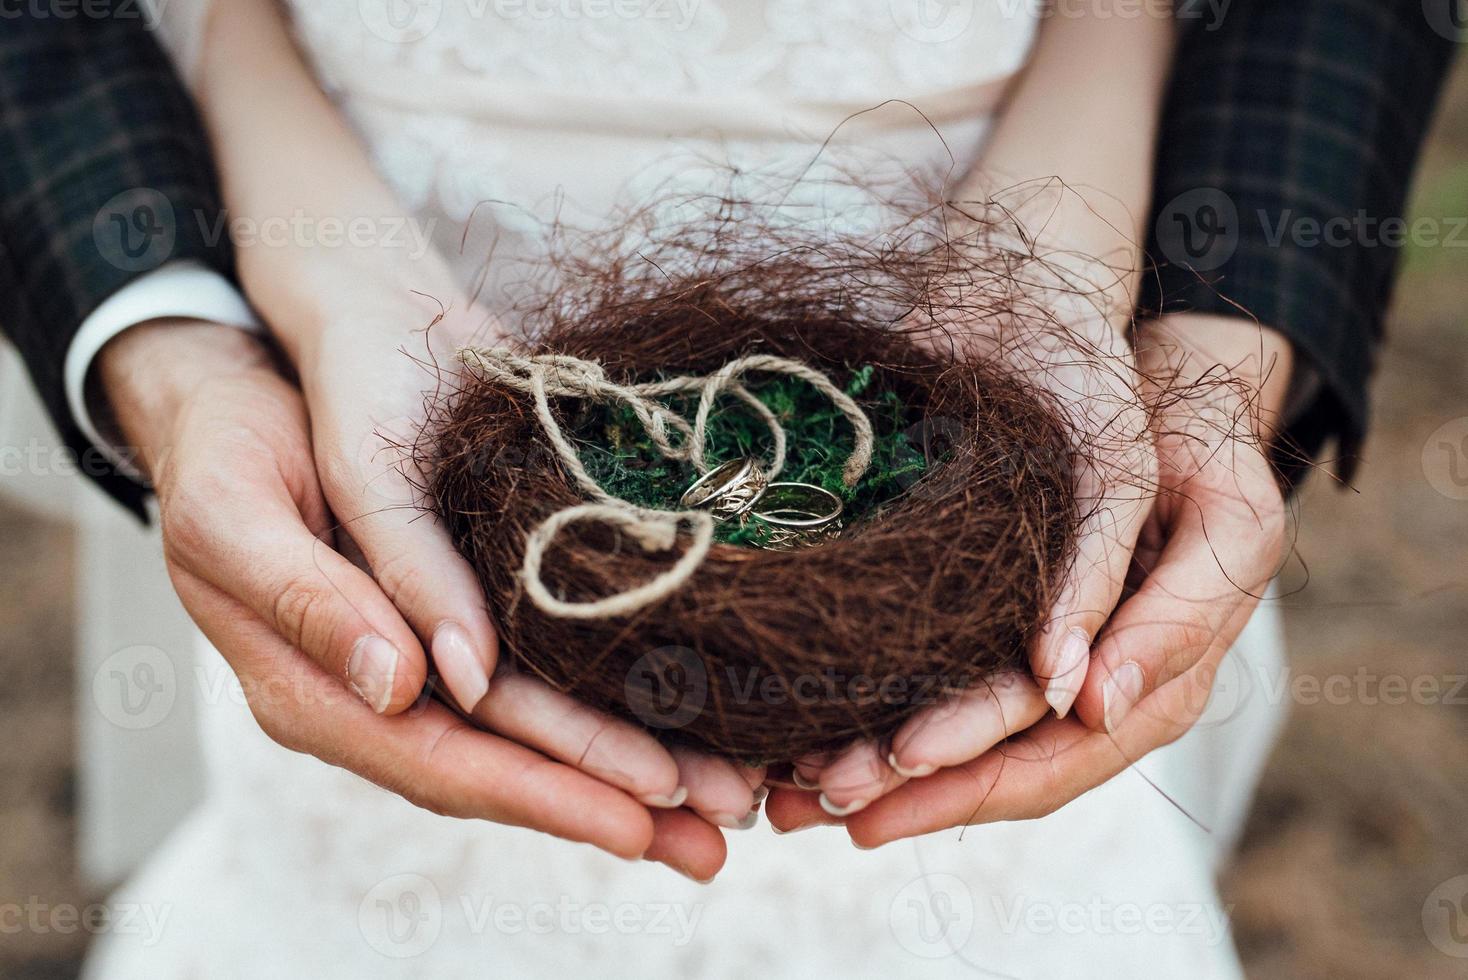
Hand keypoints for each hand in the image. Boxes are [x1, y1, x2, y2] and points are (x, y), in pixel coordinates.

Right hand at [98, 319, 744, 879]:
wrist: (248, 388)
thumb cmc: (226, 453)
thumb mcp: (237, 517)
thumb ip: (312, 604)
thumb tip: (405, 685)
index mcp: (318, 693)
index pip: (446, 763)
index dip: (545, 793)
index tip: (636, 818)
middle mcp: (387, 692)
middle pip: (515, 763)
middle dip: (617, 800)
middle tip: (722, 831)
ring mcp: (433, 656)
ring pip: (546, 725)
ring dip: (637, 760)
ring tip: (733, 793)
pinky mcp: (472, 609)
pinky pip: (552, 667)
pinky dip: (619, 692)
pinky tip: (685, 706)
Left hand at [771, 314, 1290, 840]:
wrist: (1181, 416)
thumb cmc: (1206, 459)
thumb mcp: (1229, 525)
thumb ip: (1179, 618)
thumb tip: (1096, 706)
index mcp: (1155, 690)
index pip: (1052, 755)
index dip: (976, 769)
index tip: (899, 761)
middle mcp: (1095, 705)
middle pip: (989, 771)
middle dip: (902, 792)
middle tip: (810, 796)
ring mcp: (1049, 685)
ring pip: (959, 755)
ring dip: (875, 779)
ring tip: (786, 791)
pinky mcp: (1008, 652)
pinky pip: (946, 707)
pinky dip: (881, 728)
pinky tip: (809, 744)